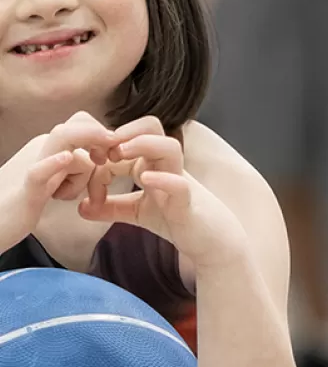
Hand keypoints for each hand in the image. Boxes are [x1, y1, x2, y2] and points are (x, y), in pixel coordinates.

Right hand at [0, 111, 118, 250]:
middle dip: (97, 138)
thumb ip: (72, 167)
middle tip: (103, 161)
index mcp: (49, 147)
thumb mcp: (53, 180)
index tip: (111, 156)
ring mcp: (32, 167)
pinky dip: (54, 163)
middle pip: (75, 126)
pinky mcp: (27, 190)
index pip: (81, 124)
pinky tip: (65, 158)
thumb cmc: (22, 202)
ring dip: (83, 174)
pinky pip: (40, 171)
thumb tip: (95, 161)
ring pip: (69, 151)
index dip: (100, 134)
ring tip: (64, 196)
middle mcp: (41, 150)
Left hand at [79, 116, 246, 270]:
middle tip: (102, 150)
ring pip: (168, 146)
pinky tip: (144, 181)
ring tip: (118, 156)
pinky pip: (179, 183)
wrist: (207, 240)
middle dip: (125, 131)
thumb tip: (81, 208)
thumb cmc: (174, 219)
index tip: (86, 179)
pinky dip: (162, 179)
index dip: (101, 156)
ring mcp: (179, 179)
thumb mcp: (136, 211)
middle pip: (151, 126)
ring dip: (142, 144)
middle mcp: (165, 165)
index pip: (123, 143)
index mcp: (151, 163)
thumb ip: (110, 207)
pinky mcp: (188, 201)